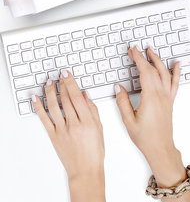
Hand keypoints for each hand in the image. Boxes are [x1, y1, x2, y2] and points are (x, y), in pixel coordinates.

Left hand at [32, 70, 104, 201]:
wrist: (85, 169)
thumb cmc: (95, 150)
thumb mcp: (99, 127)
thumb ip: (93, 109)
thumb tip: (85, 94)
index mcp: (87, 120)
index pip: (77, 96)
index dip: (71, 83)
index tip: (67, 74)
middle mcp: (74, 124)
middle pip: (66, 99)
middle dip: (62, 84)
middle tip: (59, 74)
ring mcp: (62, 130)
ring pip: (54, 106)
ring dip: (50, 92)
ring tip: (50, 82)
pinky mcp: (53, 136)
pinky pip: (44, 119)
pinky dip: (39, 108)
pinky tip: (36, 99)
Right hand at [115, 46, 186, 187]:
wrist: (160, 148)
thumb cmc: (145, 137)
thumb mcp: (128, 121)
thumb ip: (122, 102)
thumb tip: (118, 88)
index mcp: (150, 97)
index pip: (145, 72)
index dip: (138, 59)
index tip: (133, 50)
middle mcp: (161, 94)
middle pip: (154, 70)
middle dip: (144, 57)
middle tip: (136, 49)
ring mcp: (167, 97)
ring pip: (165, 73)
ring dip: (158, 61)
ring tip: (152, 51)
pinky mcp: (170, 101)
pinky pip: (175, 83)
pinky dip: (176, 72)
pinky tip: (177, 64)